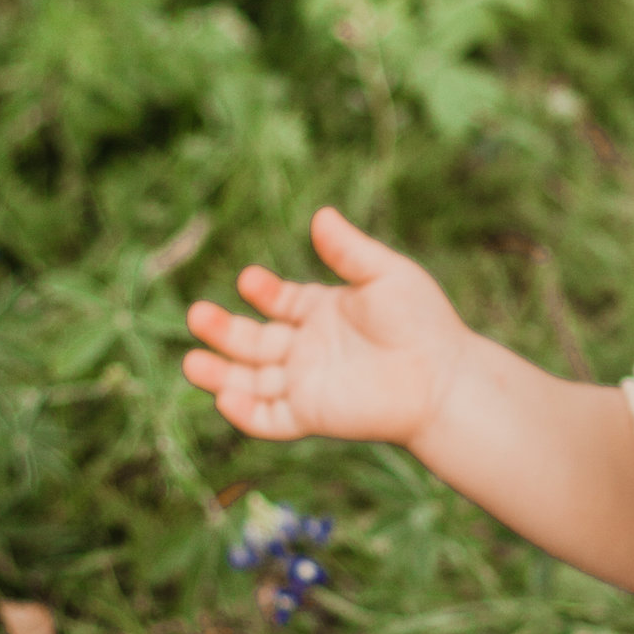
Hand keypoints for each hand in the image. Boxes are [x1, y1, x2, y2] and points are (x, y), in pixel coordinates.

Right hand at [182, 208, 470, 451]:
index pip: (279, 302)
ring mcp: (308, 384)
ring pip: (252, 382)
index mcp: (324, 313)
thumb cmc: (423, 323)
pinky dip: (246, 413)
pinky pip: (271, 419)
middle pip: (253, 342)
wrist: (444, 377)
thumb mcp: (385, 275)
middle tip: (196, 315)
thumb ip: (349, 250)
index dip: (262, 292)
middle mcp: (309, 349)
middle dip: (222, 331)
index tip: (249, 280)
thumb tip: (320, 214)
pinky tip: (225, 398)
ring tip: (190, 362)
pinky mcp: (313, 416)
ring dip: (220, 375)